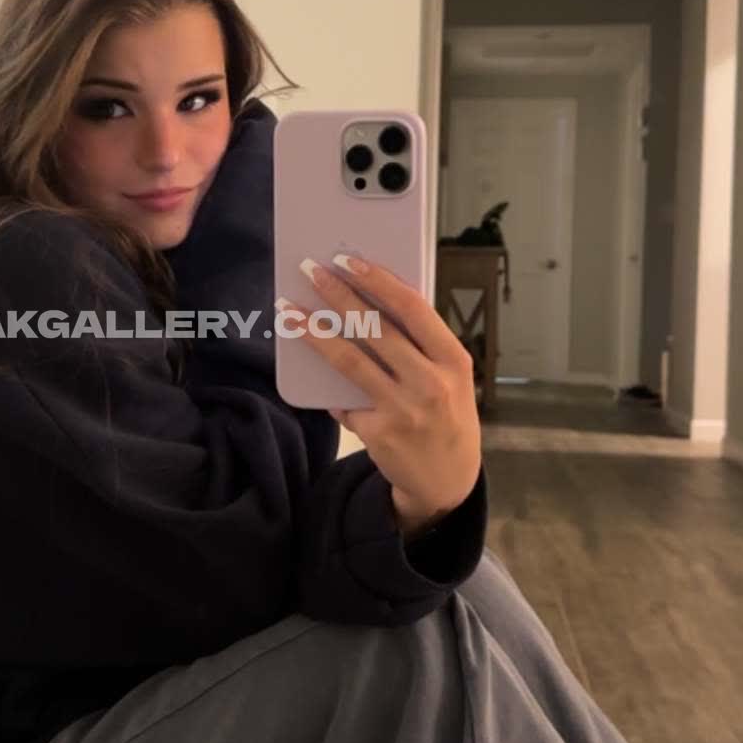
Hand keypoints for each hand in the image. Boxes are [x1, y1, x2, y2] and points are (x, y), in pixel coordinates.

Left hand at [278, 255, 481, 537]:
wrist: (449, 482)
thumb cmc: (447, 417)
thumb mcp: (452, 380)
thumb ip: (422, 346)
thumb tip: (371, 302)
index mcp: (454, 360)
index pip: (413, 309)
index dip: (379, 281)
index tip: (350, 260)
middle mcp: (431, 382)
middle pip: (374, 328)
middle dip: (337, 295)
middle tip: (310, 271)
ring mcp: (404, 409)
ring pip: (349, 360)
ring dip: (314, 331)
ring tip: (288, 310)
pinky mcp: (380, 433)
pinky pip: (345, 400)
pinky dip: (331, 389)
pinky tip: (314, 378)